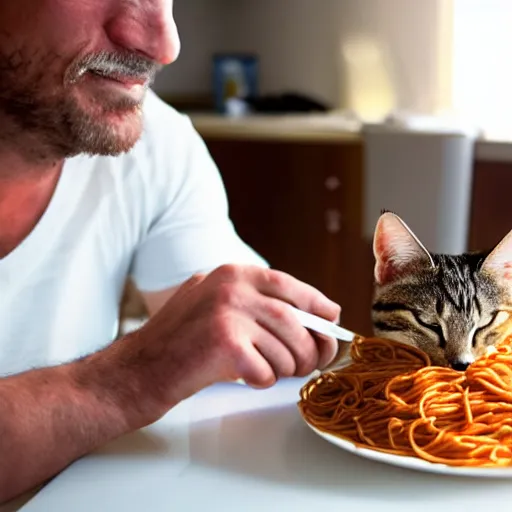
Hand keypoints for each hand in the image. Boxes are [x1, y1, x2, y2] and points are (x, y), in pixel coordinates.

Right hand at [111, 264, 340, 423]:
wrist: (135, 371)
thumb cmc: (177, 342)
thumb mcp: (210, 302)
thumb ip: (249, 301)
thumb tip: (304, 314)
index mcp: (230, 273)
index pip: (286, 284)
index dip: (315, 302)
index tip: (331, 318)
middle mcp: (230, 287)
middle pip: (293, 319)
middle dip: (310, 346)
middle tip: (312, 361)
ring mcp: (226, 313)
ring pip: (285, 346)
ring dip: (288, 367)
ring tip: (274, 372)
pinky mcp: (224, 344)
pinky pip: (267, 369)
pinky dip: (265, 380)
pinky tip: (248, 379)